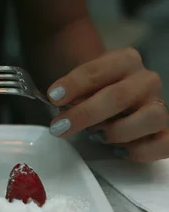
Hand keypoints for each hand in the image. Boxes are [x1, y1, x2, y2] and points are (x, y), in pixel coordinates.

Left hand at [46, 47, 168, 162]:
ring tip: (95, 136)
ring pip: (151, 117)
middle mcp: (146, 80)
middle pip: (119, 96)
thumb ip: (70, 92)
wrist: (111, 97)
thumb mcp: (78, 84)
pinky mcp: (164, 130)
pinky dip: (142, 150)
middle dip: (85, 114)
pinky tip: (118, 150)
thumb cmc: (92, 90)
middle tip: (59, 127)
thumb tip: (58, 106)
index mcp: (124, 60)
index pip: (97, 71)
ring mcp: (158, 105)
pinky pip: (165, 143)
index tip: (53, 97)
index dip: (74, 84)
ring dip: (118, 130)